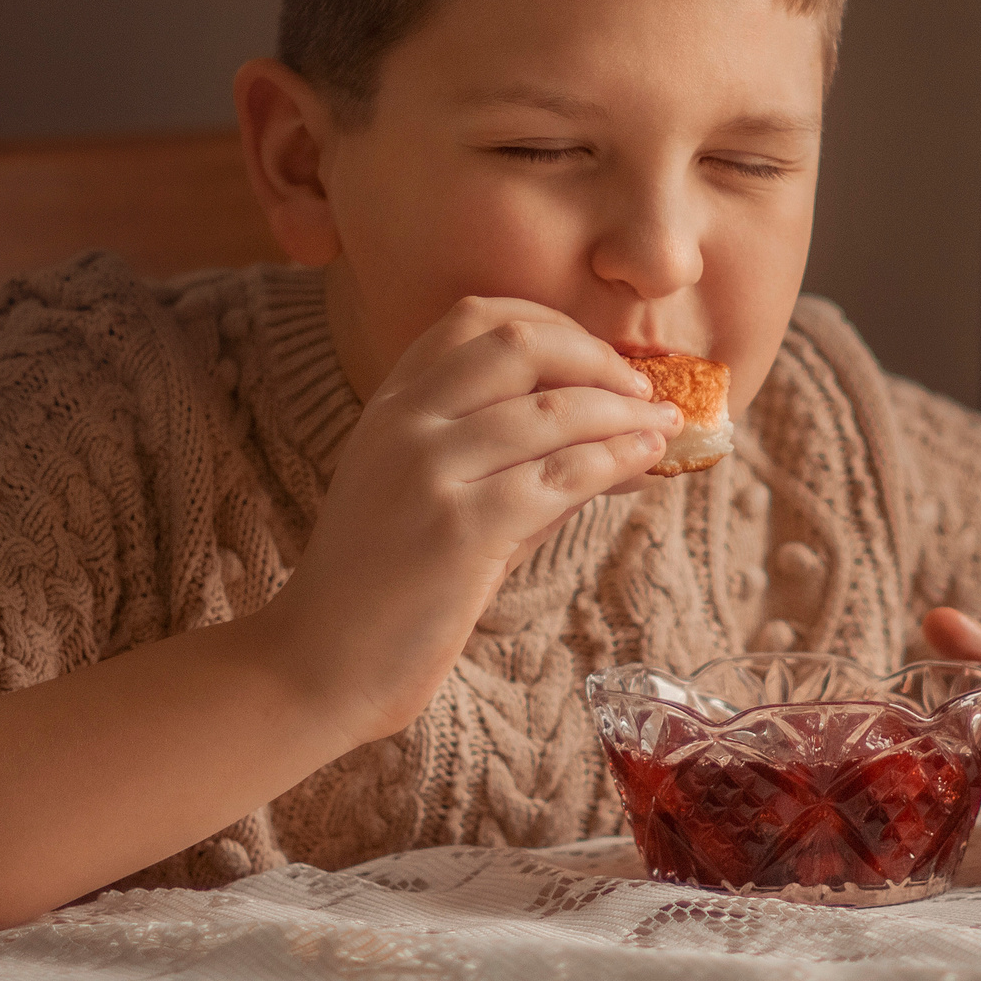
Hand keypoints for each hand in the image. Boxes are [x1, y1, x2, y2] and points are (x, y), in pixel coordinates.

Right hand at [261, 297, 679, 744]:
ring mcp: (429, 471)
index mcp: (392, 404)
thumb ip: (515, 458)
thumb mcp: (438, 497)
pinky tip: (646, 459)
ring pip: (553, 409)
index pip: (476, 317)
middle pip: (521, 344)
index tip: (599, 354)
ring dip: (625, 410)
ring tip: (665, 425)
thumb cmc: (385, 586)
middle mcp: (406, 422)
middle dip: (598, 357)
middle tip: (642, 388)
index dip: (553, 323)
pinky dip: (617, 459)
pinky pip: (562, 474)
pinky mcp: (461, 529)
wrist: (316, 664)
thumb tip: (620, 435)